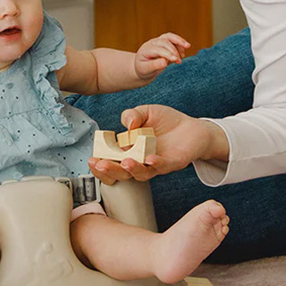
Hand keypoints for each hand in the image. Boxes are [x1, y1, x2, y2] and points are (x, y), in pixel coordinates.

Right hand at [89, 104, 225, 183]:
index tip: (92, 160)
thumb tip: (127, 123)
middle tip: (100, 165)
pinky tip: (149, 159)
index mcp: (130, 151)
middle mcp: (141, 161)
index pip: (111, 161)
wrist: (193, 127)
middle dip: (110, 170)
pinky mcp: (173, 163)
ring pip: (142, 173)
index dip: (100, 164)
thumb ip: (133, 114)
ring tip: (125, 161)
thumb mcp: (147, 112)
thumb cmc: (167, 122)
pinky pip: (163, 166)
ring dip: (132, 168)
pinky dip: (156, 163)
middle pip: (123, 172)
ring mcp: (157, 164)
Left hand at [134, 32, 190, 80]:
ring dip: (179, 41)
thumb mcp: (146, 70)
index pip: (158, 49)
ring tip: (187, 46)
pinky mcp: (164, 42)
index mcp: (146, 50)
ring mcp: (158, 41)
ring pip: (169, 36)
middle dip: (174, 50)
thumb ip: (154, 66)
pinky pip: (173, 39)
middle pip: (164, 41)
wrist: (142, 66)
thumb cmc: (143, 69)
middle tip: (179, 61)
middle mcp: (152, 43)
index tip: (176, 60)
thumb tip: (164, 62)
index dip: (168, 54)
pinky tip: (183, 53)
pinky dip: (179, 44)